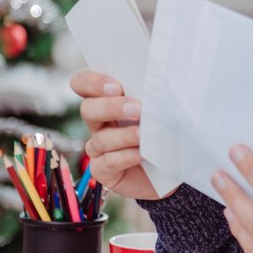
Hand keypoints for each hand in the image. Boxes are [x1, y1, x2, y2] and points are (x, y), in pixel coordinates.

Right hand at [69, 70, 159, 199]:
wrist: (170, 167)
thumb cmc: (163, 131)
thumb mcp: (157, 109)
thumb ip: (150, 95)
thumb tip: (158, 84)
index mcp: (106, 100)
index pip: (83, 83)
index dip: (92, 82)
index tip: (116, 87)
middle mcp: (98, 122)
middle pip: (88, 109)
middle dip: (111, 107)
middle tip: (137, 109)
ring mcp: (98, 147)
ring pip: (101, 138)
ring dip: (124, 135)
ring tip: (144, 134)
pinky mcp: (102, 170)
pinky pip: (107, 161)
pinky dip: (126, 156)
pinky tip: (142, 154)